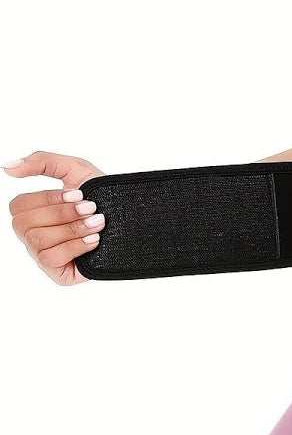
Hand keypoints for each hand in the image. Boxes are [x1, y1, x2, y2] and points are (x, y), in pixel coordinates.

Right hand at [4, 151, 106, 284]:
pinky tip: (95, 241)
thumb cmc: (104, 195)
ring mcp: (44, 255)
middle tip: (91, 208)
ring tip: (98, 223)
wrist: (136, 220)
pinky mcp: (58, 273)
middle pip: (24, 223)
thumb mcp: (76, 170)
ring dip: (72, 228)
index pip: (18, 206)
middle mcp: (34, 234)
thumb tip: (7, 166)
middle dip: (63, 213)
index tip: (79, 194)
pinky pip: (51, 259)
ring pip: (38, 240)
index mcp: (35, 213)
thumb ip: (42, 161)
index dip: (48, 199)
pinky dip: (75, 246)